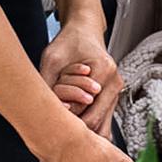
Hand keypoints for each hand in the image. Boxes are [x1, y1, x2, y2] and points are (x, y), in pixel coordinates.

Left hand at [40, 22, 123, 138]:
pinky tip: (76, 122)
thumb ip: (48, 85)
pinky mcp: (112, 98)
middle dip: (75, 126)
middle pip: (96, 121)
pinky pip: (103, 122)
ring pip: (102, 127)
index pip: (87, 107)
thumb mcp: (51, 59)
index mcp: (103, 69)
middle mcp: (114, 82)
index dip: (67, 116)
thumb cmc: (69, 43)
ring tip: (67, 124)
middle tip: (57, 123)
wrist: (84, 32)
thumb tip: (45, 112)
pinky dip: (89, 125)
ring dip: (83, 128)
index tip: (53, 114)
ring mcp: (116, 92)